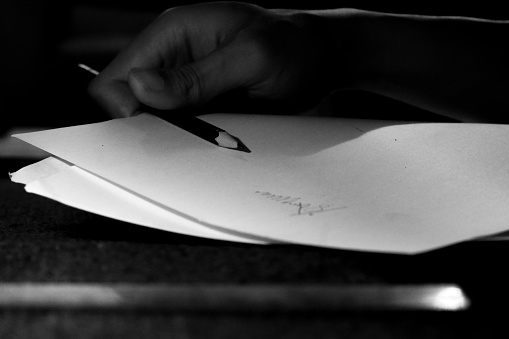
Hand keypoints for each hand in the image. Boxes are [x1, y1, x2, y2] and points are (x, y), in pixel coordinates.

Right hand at [88, 2, 336, 117]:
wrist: (318, 59)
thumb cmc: (291, 47)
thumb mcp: (251, 58)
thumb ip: (198, 76)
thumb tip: (140, 87)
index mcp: (172, 33)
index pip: (117, 77)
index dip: (125, 109)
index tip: (156, 130)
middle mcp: (172, 59)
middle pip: (128, 102)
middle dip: (147, 126)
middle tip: (185, 136)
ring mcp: (184, 84)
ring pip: (153, 120)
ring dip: (172, 135)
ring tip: (208, 135)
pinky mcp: (199, 103)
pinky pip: (180, 127)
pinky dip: (190, 139)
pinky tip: (213, 138)